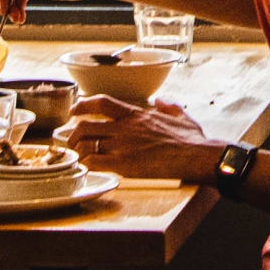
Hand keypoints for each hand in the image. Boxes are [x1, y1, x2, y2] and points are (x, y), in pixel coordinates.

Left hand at [61, 94, 213, 181]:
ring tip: (78, 158)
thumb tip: (161, 100)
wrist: (197, 156)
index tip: (75, 109)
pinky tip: (87, 168)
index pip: (102, 103)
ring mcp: (123, 146)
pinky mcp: (124, 165)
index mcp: (137, 115)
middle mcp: (125, 128)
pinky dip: (86, 165)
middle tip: (72, 141)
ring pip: (86, 144)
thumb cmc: (192, 140)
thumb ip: (168, 107)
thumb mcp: (181, 116)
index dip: (83, 104)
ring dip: (78, 152)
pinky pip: (94, 162)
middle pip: (86, 125)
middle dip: (74, 134)